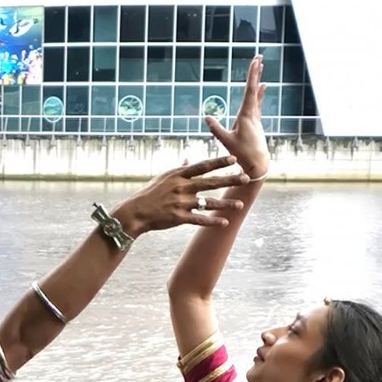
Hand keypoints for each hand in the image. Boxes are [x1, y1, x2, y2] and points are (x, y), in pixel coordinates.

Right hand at [114, 154, 248, 238]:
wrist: (136, 212)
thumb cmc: (150, 193)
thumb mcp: (164, 177)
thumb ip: (180, 168)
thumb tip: (189, 158)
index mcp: (179, 175)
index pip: (203, 166)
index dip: (219, 162)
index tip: (234, 158)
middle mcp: (182, 187)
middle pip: (211, 182)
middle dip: (230, 180)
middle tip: (246, 178)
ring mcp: (181, 203)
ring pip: (208, 203)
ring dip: (226, 204)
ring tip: (240, 205)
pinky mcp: (179, 218)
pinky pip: (199, 220)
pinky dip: (212, 222)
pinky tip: (225, 222)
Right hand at [206, 57, 268, 179]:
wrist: (258, 165)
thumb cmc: (243, 154)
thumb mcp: (226, 141)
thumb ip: (216, 128)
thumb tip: (206, 117)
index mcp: (246, 115)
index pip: (250, 90)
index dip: (252, 75)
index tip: (255, 61)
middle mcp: (253, 114)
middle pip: (255, 89)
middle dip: (256, 73)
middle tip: (259, 57)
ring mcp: (255, 119)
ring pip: (257, 96)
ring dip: (258, 82)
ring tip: (261, 71)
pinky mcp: (255, 125)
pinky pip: (257, 105)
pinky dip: (258, 95)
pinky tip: (261, 89)